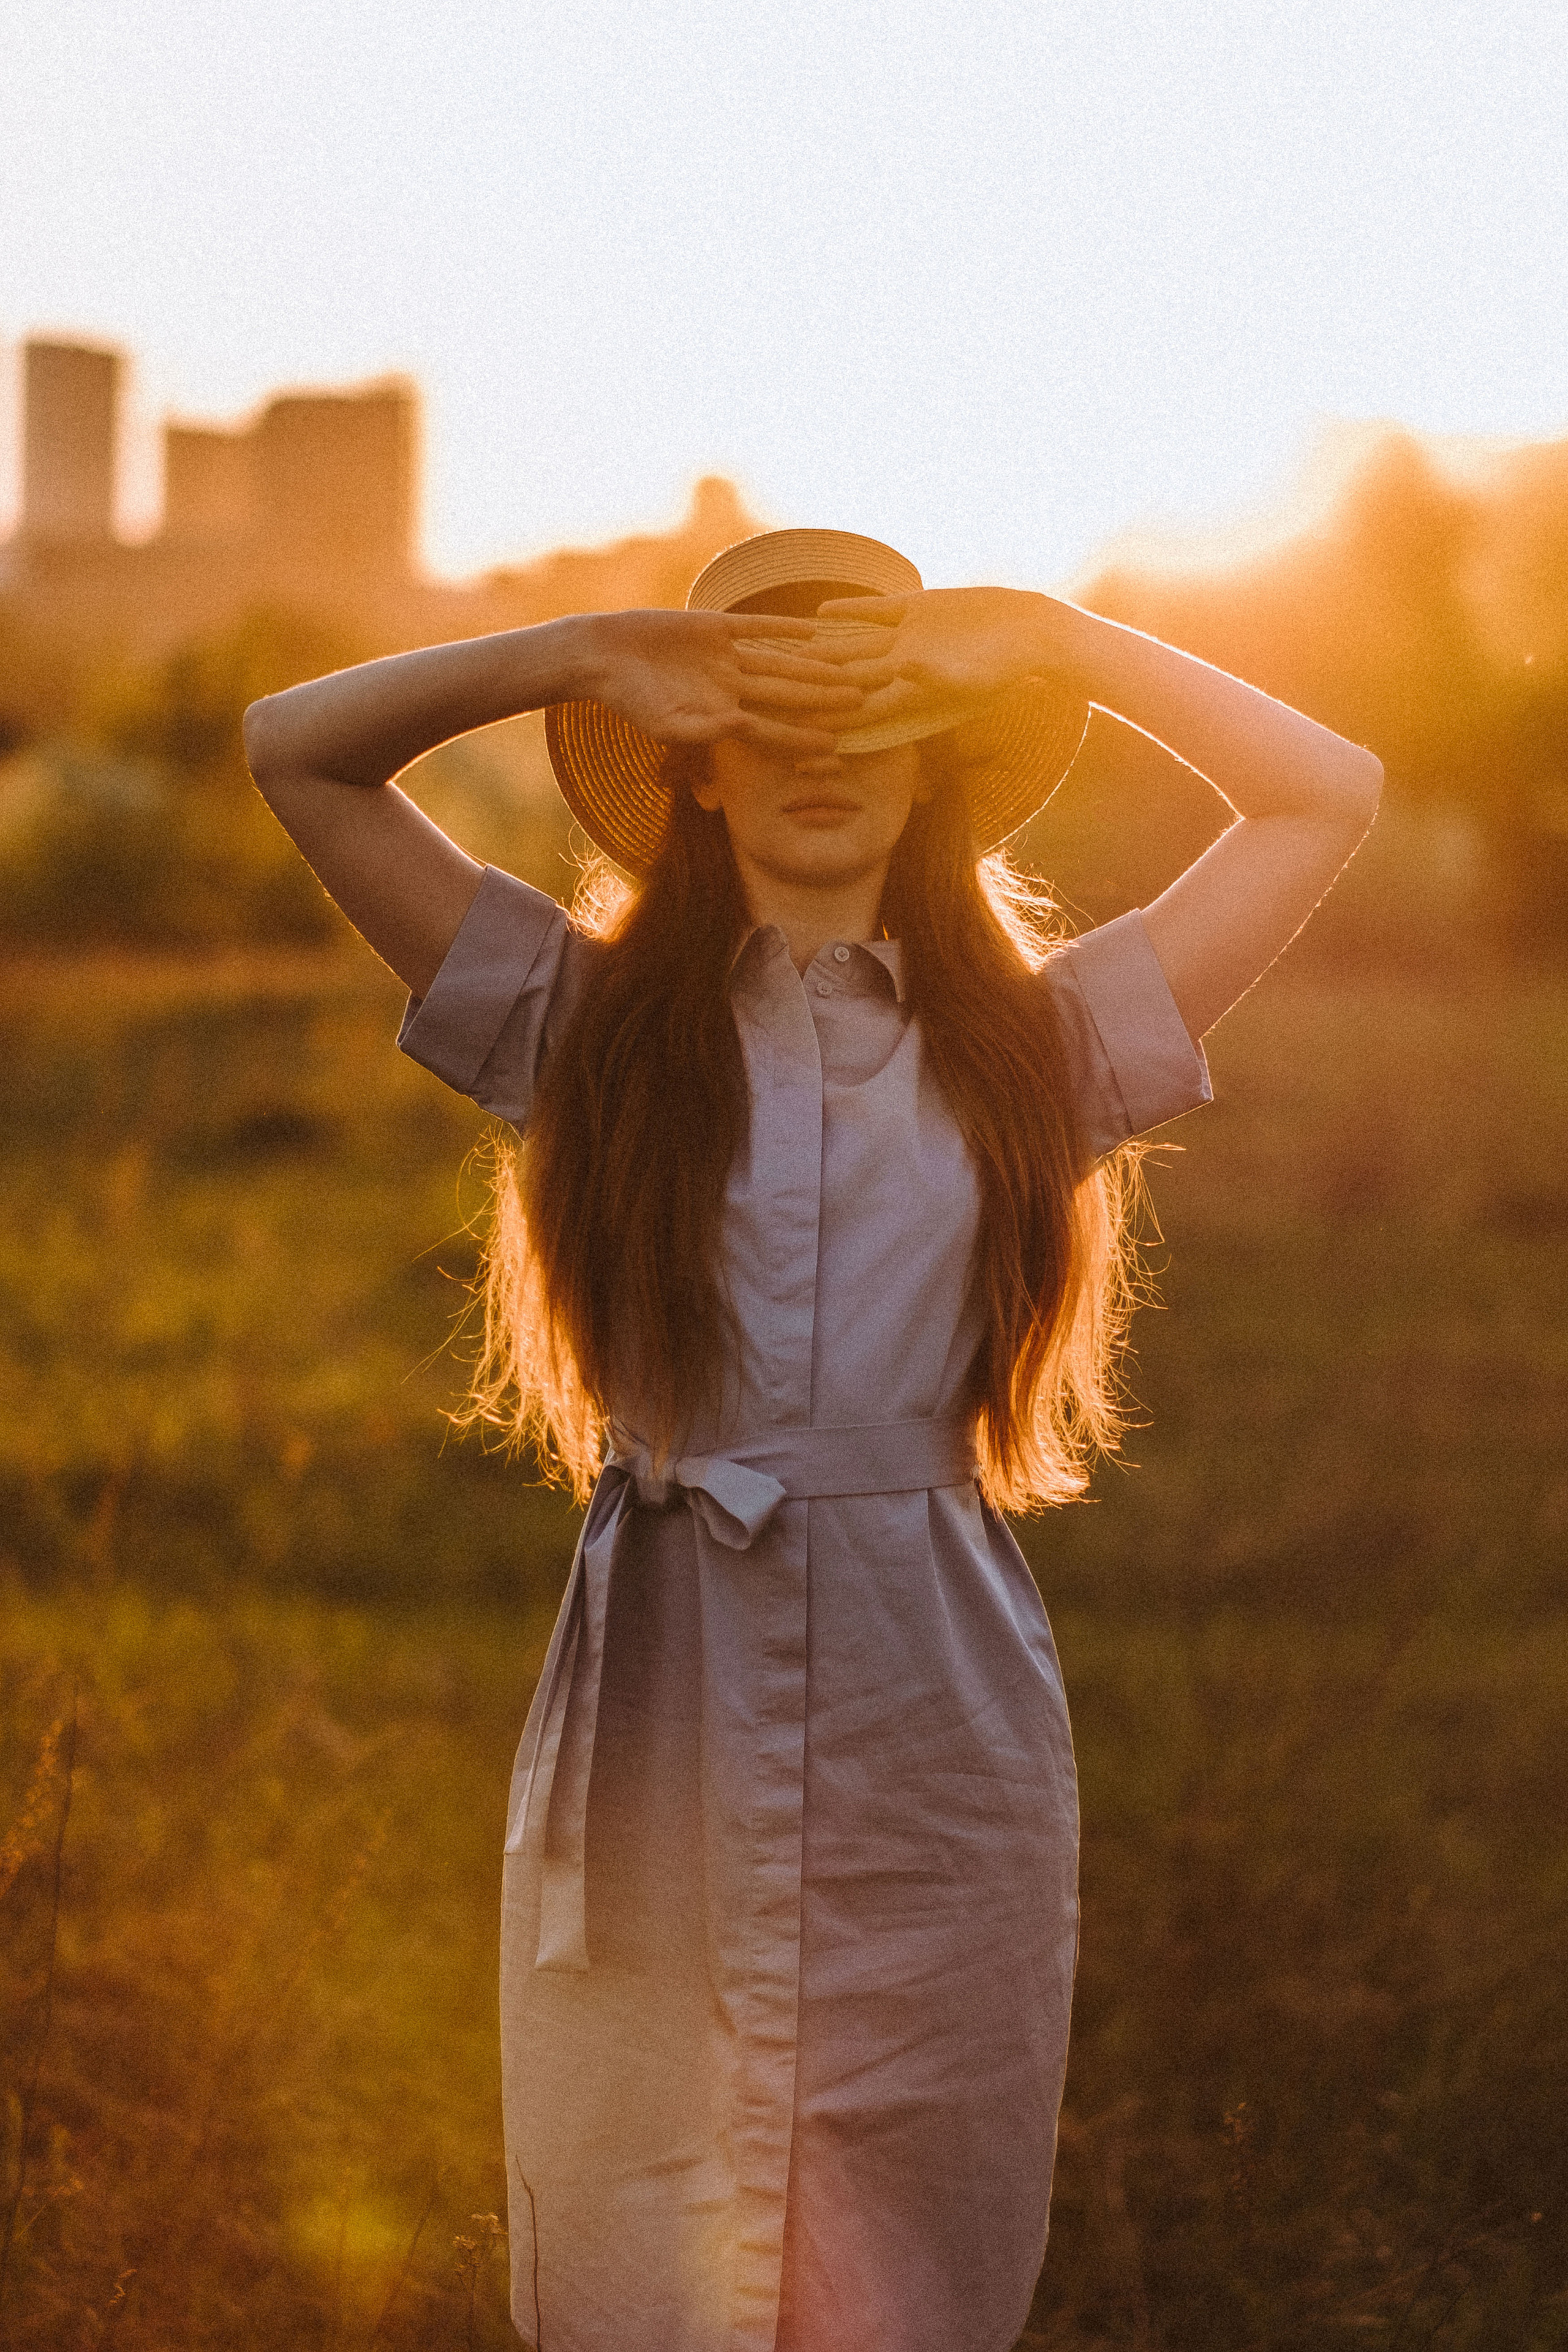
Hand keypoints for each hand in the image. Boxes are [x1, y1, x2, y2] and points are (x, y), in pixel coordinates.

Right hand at [574, 608, 872, 754]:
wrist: (602, 657)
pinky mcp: (715, 627)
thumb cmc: (630, 700)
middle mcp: (729, 688)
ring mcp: (725, 657)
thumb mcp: (668, 724)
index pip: (772, 729)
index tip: (836, 745)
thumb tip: (744, 728)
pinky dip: (785, 627)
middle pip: (786, 694)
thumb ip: (708, 729)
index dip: (803, 737)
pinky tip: (814, 628)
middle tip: (862, 702)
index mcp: (721, 716)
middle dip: (823, 699)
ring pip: (780, 662)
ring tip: (847, 668)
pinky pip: (757, 626)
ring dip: (813, 666)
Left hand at [813, 587, 1090, 734]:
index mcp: (910, 693)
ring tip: (786, 651)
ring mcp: (907, 639)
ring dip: (823, 648)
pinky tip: (820, 611)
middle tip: (775, 694)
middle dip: (814, 689)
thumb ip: (931, 674)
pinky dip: (850, 611)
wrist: (1031, 632)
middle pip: (848, 681)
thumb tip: (898, 668)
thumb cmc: (1005, 667)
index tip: (797, 733)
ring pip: (855, 646)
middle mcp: (902, 668)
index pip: (860, 712)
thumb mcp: (967, 676)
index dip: (829, 722)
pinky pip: (876, 612)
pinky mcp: (917, 611)